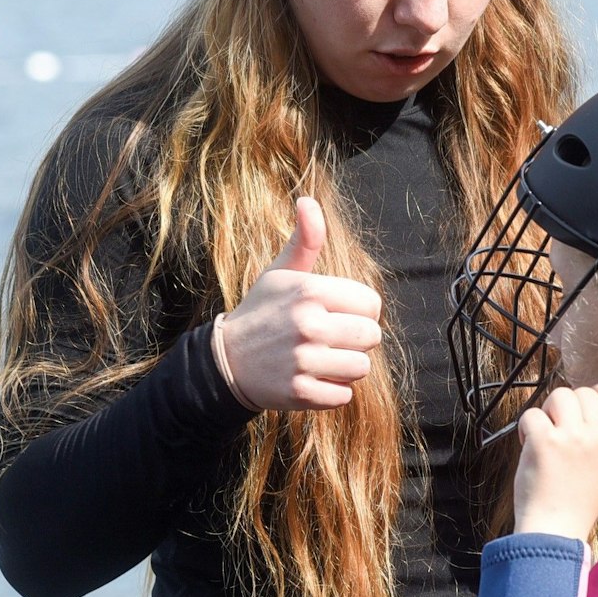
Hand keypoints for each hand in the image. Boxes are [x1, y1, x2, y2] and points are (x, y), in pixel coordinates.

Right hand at [218, 197, 383, 410]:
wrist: (226, 361)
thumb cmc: (261, 312)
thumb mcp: (279, 273)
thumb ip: (305, 240)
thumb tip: (308, 201)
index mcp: (308, 291)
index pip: (371, 303)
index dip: (359, 310)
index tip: (337, 313)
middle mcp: (308, 324)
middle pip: (372, 336)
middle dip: (356, 339)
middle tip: (329, 338)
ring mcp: (303, 361)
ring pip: (361, 367)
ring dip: (345, 366)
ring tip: (321, 359)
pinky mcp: (300, 394)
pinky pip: (344, 395)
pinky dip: (333, 391)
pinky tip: (312, 378)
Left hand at [510, 383, 597, 538]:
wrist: (555, 528)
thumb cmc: (578, 499)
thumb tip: (593, 403)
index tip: (584, 406)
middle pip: (585, 393)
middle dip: (568, 407)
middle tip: (560, 431)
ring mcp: (574, 437)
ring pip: (559, 396)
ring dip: (548, 412)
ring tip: (546, 436)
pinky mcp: (545, 440)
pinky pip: (532, 414)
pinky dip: (526, 428)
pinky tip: (530, 445)